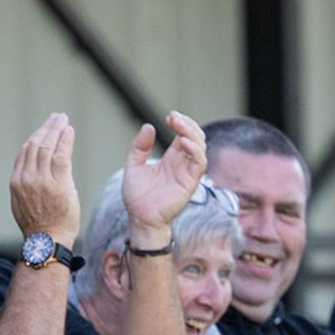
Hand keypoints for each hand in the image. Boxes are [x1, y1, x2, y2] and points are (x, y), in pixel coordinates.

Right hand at [8, 112, 79, 243]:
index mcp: (16, 182)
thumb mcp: (24, 201)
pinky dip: (65, 140)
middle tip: (56, 117)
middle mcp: (26, 179)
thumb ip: (28, 183)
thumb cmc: (39, 225)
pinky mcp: (58, 184)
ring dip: (56, 130)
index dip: (35, 136)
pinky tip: (70, 132)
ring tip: (64, 120)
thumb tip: (36, 168)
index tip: (45, 128)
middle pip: (35, 145)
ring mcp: (41, 181)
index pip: (24, 151)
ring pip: (47, 147)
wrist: (47, 241)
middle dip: (46, 128)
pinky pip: (61, 155)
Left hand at [122, 111, 207, 244]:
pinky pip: (199, 163)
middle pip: (195, 136)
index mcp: (172, 157)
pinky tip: (183, 142)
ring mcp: (188, 171)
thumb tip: (148, 126)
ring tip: (178, 125)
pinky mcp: (190, 182)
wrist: (140, 218)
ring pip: (200, 146)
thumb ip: (139, 147)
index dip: (179, 123)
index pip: (183, 134)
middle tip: (173, 117)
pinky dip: (194, 150)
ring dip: (191, 132)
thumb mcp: (133, 166)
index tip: (168, 116)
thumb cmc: (137, 196)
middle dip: (187, 124)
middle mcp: (182, 162)